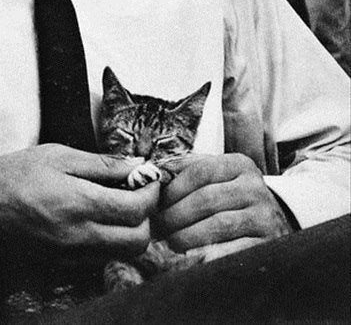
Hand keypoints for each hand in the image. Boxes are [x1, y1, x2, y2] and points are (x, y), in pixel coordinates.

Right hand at [0, 144, 159, 259]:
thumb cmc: (14, 174)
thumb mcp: (58, 156)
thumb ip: (102, 164)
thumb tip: (138, 165)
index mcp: (78, 203)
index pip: (137, 208)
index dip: (151, 192)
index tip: (148, 179)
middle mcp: (78, 237)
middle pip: (138, 240)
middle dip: (146, 216)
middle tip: (136, 193)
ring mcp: (69, 257)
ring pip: (121, 254)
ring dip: (129, 231)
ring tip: (116, 205)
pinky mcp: (60, 269)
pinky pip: (100, 260)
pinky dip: (108, 243)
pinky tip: (95, 221)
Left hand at [156, 153, 293, 252]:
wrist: (271, 223)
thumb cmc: (230, 198)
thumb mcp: (215, 177)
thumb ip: (186, 170)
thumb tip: (151, 173)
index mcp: (239, 165)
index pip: (200, 171)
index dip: (173, 189)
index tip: (155, 204)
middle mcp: (255, 187)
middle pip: (206, 199)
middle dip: (174, 215)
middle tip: (158, 228)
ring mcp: (264, 216)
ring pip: (217, 225)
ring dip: (186, 236)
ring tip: (171, 242)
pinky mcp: (267, 244)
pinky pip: (231, 250)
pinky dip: (207, 254)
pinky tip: (191, 257)